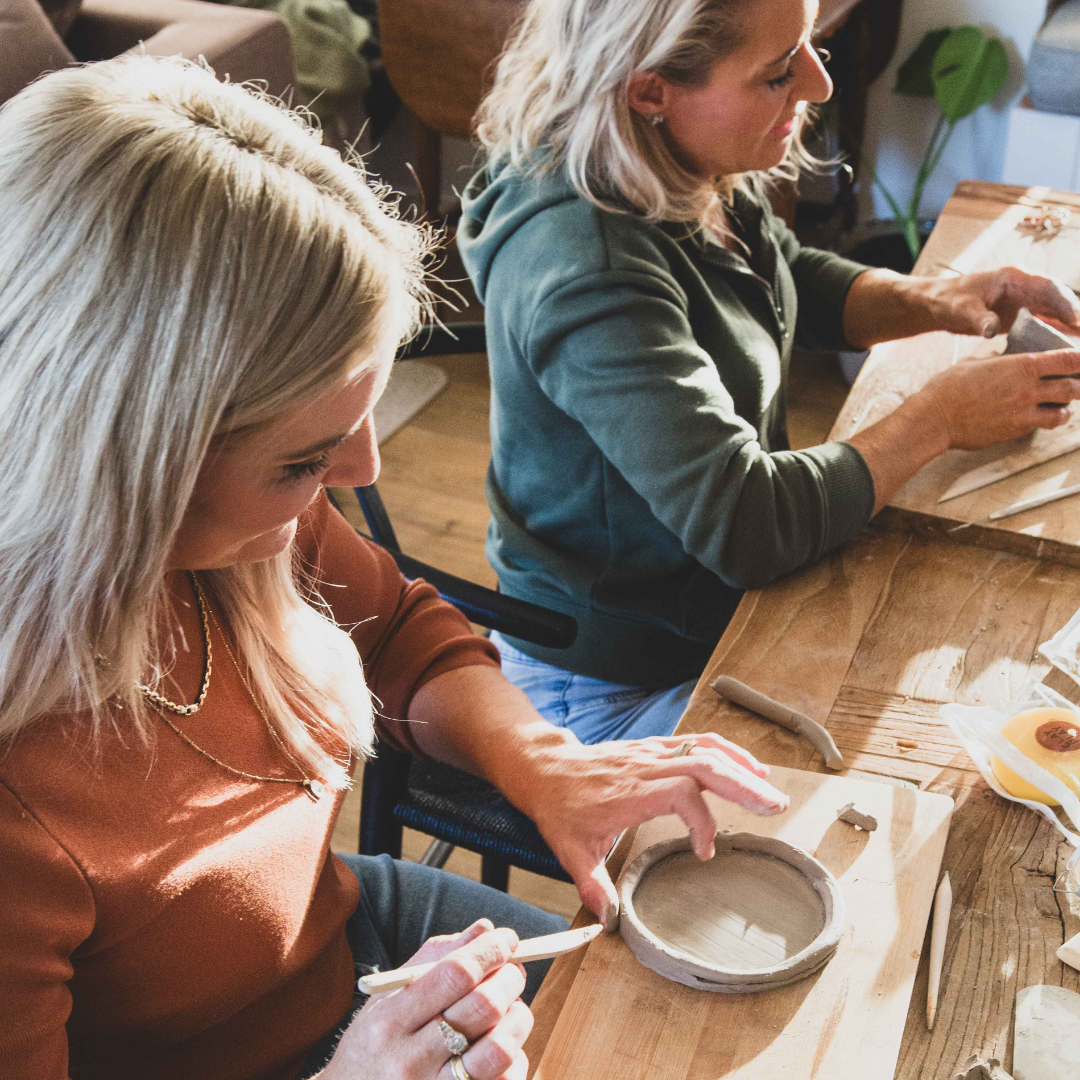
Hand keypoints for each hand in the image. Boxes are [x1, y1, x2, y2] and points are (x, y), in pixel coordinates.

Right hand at [322, 921, 531, 1079]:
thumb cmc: (376, 1040)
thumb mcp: (391, 996)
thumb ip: (437, 957)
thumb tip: (486, 929)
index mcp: (391, 1020)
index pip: (454, 975)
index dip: (489, 951)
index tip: (507, 939)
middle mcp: (410, 1059)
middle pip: (483, 1007)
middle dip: (509, 979)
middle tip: (513, 971)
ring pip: (500, 1049)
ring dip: (518, 1018)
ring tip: (511, 1008)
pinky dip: (515, 1057)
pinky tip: (501, 1043)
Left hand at [506, 732, 789, 929]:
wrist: (545, 768)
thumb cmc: (560, 808)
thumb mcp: (570, 852)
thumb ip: (593, 886)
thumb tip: (608, 922)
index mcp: (631, 791)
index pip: (682, 793)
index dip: (702, 822)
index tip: (705, 852)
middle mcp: (646, 766)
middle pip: (705, 764)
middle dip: (744, 785)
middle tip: (776, 807)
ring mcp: (652, 753)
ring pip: (705, 749)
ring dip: (742, 766)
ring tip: (771, 789)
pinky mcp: (655, 747)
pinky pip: (697, 741)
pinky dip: (727, 752)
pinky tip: (748, 766)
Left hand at [908, 266, 1079, 338]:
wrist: (939, 305)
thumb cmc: (948, 301)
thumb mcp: (960, 309)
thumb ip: (979, 318)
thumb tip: (991, 330)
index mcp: (1014, 277)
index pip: (1047, 287)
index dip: (1064, 303)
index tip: (1075, 319)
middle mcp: (1025, 287)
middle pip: (1058, 299)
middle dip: (1075, 316)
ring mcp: (1026, 300)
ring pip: (1056, 312)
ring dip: (1070, 326)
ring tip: (1078, 346)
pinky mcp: (1022, 315)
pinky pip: (1045, 322)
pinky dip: (1057, 333)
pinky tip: (1065, 348)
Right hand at [918, 347, 1079, 450]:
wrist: (936, 418)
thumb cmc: (949, 387)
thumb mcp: (974, 362)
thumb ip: (995, 358)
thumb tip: (1003, 354)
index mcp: (1021, 366)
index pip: (1067, 359)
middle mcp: (1028, 389)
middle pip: (1072, 388)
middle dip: (1078, 386)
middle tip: (1076, 385)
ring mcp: (1023, 412)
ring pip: (1063, 413)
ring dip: (1067, 410)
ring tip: (1064, 408)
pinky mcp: (1015, 431)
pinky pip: (1040, 427)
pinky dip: (1045, 422)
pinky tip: (1040, 419)